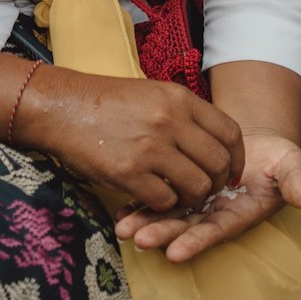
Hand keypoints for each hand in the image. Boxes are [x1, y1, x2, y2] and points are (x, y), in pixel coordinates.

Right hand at [22, 71, 244, 214]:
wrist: (63, 107)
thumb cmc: (107, 101)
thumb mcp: (152, 93)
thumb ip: (182, 113)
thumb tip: (211, 142)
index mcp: (179, 98)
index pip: (229, 132)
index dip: (237, 158)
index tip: (232, 172)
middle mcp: (170, 120)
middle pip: (218, 163)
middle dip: (219, 184)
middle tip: (207, 191)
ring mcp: (150, 147)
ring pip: (197, 187)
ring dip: (193, 199)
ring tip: (180, 198)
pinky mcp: (129, 173)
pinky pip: (166, 201)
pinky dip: (165, 206)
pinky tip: (154, 198)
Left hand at [115, 127, 300, 262]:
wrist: (259, 143)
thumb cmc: (278, 159)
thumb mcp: (293, 166)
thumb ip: (296, 182)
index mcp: (241, 213)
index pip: (216, 230)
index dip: (196, 242)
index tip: (174, 254)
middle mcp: (216, 213)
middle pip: (186, 227)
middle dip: (162, 233)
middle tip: (137, 238)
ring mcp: (198, 203)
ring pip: (169, 215)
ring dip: (146, 221)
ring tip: (122, 227)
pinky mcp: (183, 188)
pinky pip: (161, 197)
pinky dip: (141, 203)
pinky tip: (121, 209)